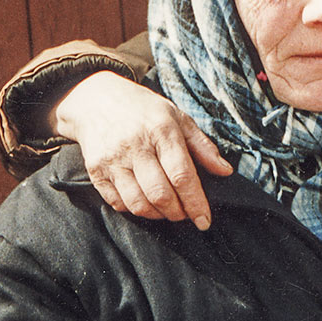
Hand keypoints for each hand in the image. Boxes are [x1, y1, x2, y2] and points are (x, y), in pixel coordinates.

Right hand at [51, 71, 231, 229]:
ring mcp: (112, 160)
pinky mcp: (95, 171)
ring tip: (168, 211)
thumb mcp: (178, 118)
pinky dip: (135, 210)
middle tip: (186, 214)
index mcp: (161, 131)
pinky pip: (117, 203)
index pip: (182, 175)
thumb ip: (202, 146)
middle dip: (178, 212)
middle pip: (160, 194)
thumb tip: (225, 171)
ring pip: (138, 203)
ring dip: (157, 215)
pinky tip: (145, 203)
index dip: (195, 202)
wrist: (96, 99)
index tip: (205, 220)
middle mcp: (135, 146)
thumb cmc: (144, 110)